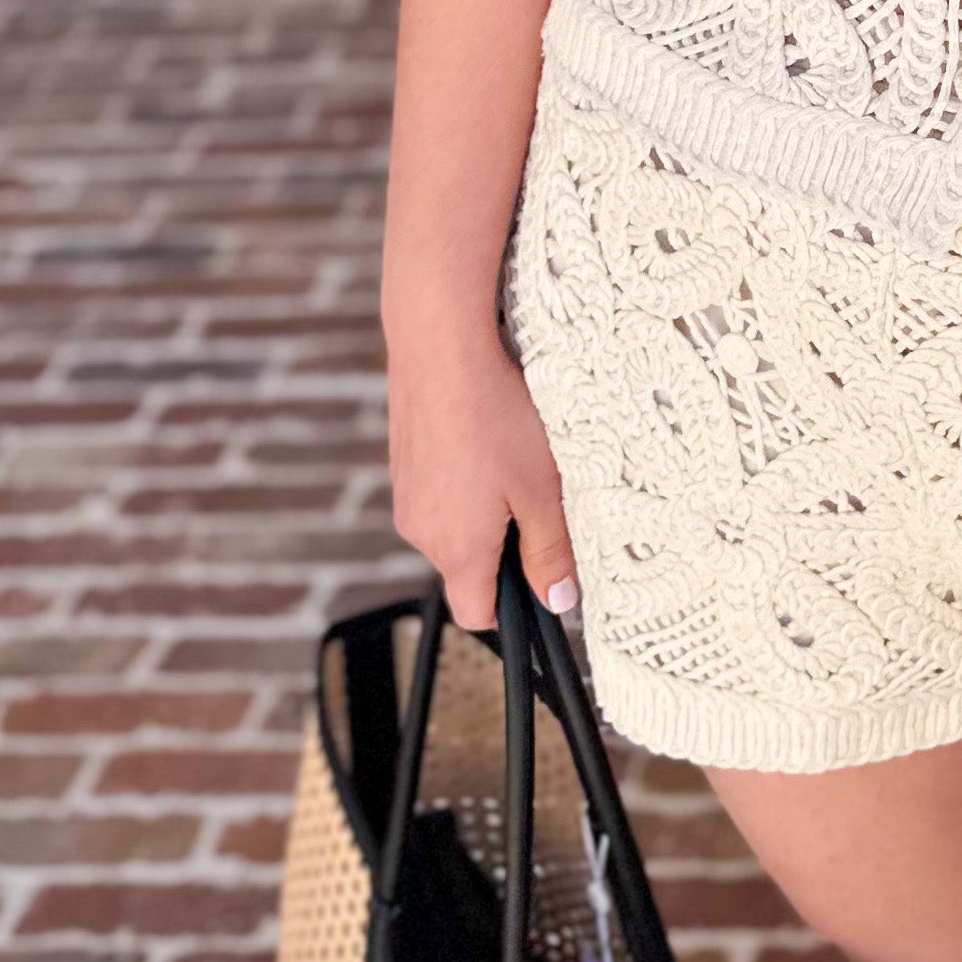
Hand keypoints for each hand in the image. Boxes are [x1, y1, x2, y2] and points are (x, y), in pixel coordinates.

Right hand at [385, 309, 579, 632]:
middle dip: (504, 548)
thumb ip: (551, 550)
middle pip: (467, 567)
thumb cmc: (496, 415)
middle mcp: (420, 531)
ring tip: (512, 458)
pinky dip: (463, 478)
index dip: (513, 609)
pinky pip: (437, 491)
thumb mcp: (542, 488)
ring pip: (453, 526)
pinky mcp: (403, 463)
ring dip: (484, 509)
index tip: (542, 578)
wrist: (439, 347)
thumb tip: (559, 601)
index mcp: (457, 549)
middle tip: (539, 498)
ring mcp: (406, 495)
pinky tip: (485, 436)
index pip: (477, 614)